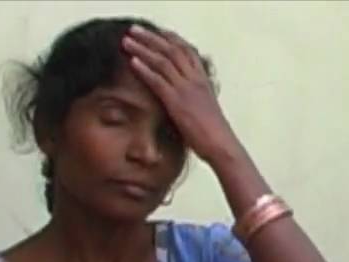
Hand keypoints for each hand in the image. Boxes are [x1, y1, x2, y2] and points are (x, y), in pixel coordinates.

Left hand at [122, 25, 242, 166]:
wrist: (221, 145)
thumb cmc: (215, 133)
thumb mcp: (207, 108)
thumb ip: (196, 97)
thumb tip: (186, 98)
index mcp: (203, 81)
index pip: (188, 51)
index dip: (172, 39)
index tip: (159, 32)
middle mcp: (195, 81)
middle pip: (172, 50)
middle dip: (152, 38)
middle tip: (135, 29)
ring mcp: (186, 90)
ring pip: (162, 61)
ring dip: (143, 48)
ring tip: (127, 41)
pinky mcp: (177, 102)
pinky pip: (158, 81)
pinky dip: (144, 69)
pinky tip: (132, 62)